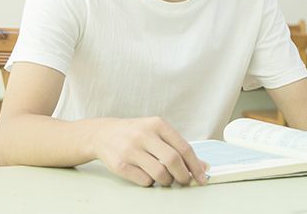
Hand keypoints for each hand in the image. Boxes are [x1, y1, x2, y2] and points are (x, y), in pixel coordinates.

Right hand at [92, 117, 208, 186]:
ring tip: (165, 178)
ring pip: (160, 173)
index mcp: (157, 124)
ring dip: (167, 181)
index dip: (196, 166)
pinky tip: (148, 175)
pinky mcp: (120, 164)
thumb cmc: (135, 133)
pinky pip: (144, 181)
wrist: (103, 134)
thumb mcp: (157, 132)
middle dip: (183, 176)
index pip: (184, 148)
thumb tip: (203, 166)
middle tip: (184, 181)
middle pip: (173, 161)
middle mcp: (144, 135)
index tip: (203, 177)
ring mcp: (131, 150)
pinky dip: (151, 182)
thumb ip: (178, 147)